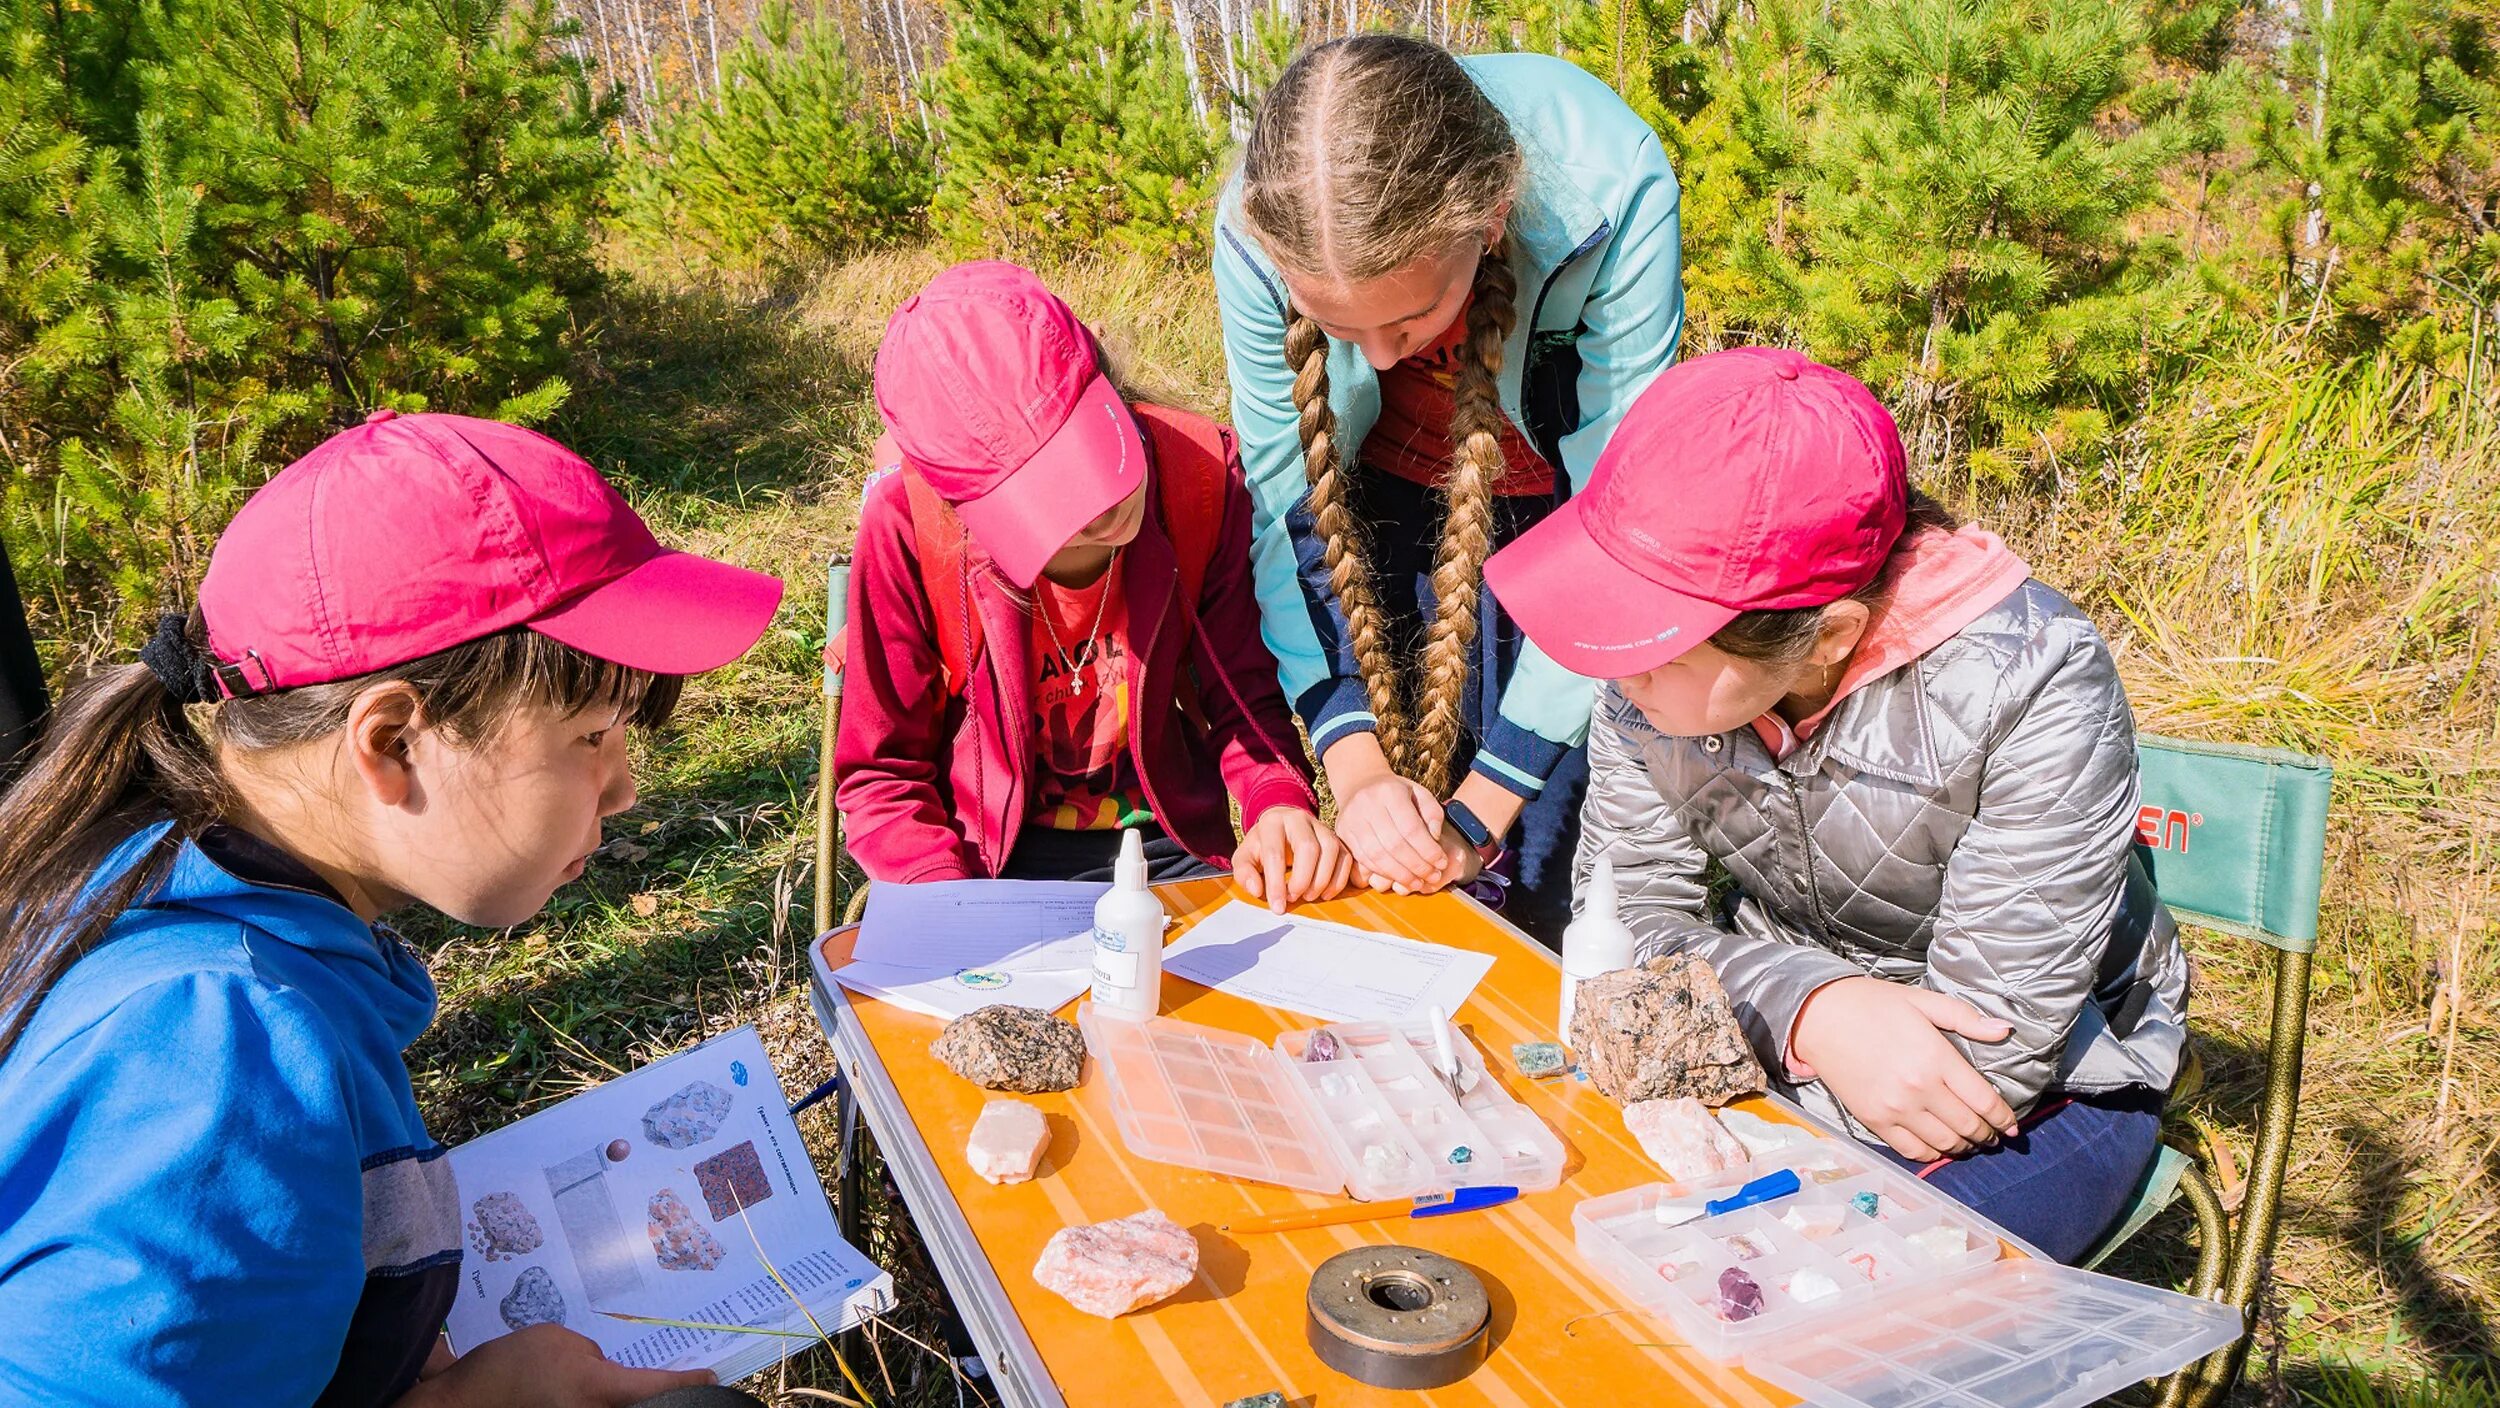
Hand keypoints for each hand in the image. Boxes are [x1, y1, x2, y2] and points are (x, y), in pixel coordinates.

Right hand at [396, 1325, 715, 1407]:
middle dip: (659, 1394)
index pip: (658, 1387)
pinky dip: (601, 1403)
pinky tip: (583, 1391)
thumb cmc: (506, 1369)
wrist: (457, 1406)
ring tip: (620, 1381)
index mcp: (599, 1389)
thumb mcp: (556, 1341)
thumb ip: (591, 1355)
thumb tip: (602, 1372)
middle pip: (640, 1406)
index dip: (690, 1381)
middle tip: (677, 1379)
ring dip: (625, 1400)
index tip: (713, 1375)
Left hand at [1233, 807, 1356, 910]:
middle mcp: (1299, 819)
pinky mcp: (1336, 837)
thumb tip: (1257, 890)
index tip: (1277, 907)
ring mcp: (1321, 826)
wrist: (1280, 829)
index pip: (1274, 853)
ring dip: (1322, 880)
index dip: (1276, 883)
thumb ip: (1244, 873)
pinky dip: (1338, 879)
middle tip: (1293, 898)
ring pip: (1331, 850)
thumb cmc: (1262, 847)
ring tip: (1309, 896)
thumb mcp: (1245, 858)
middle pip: (1307, 847)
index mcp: (1272, 822)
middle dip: (1302, 879)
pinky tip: (1325, 893)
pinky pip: (1345, 856)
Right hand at [1334, 771, 1454, 892]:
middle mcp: (1367, 804)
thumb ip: (1432, 815)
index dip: (1428, 850)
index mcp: (1390, 791)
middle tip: (1432, 876)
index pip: (1411, 828)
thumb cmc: (1397, 793)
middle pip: (1394, 845)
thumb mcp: (1420, 794)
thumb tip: (1434, 839)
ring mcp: (1351, 820)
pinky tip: (1399, 878)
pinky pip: (1364, 860)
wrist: (1361, 785)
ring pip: (1377, 856)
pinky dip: (1383, 873)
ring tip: (1418, 882)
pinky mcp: (1342, 834)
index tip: (1441, 863)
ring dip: (1400, 874)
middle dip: (1416, 866)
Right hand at [1789, 978, 2020, 1161]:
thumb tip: (2004, 1029)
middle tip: (1993, 1134)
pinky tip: (1938, 1146)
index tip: (2010, 1124)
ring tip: (1970, 1141)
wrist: (1818, 1017)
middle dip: (1987, 1134)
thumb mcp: (1922, 1001)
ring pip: (1944, 1143)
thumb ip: (1965, 1018)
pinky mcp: (1873, 1120)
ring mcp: (1895, 1109)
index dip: (2003, 1117)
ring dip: (1963, 1147)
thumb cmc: (1872, 1004)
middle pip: (1967, 1126)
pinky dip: (1931, 1153)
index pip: (1983, 1100)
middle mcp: (1918, 1089)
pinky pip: (1911, 1150)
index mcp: (1935, 1058)